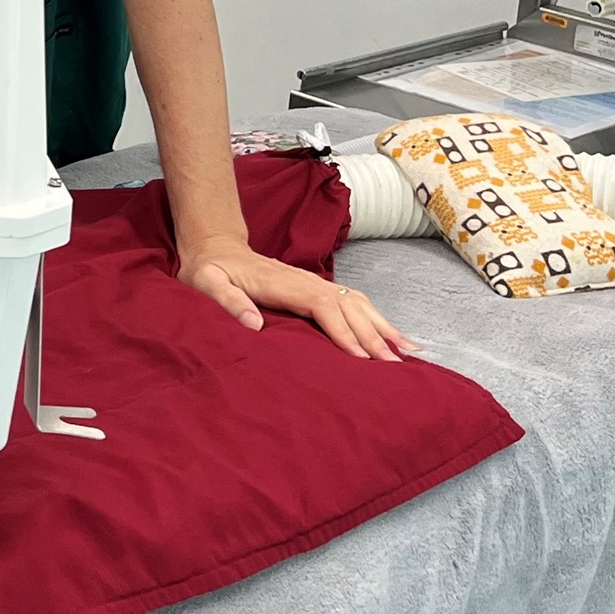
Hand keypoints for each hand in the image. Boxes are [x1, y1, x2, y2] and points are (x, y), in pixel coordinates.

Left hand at [179, 243, 416, 361]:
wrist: (215, 248)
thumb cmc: (209, 270)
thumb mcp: (206, 283)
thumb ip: (227, 300)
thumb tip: (253, 322)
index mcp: (283, 283)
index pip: (322, 306)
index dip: (343, 331)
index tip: (361, 358)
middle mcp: (305, 281)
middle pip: (348, 306)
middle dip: (373, 335)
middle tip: (395, 365)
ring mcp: (313, 284)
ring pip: (357, 303)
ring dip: (382, 326)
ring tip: (408, 352)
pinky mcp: (316, 290)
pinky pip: (353, 303)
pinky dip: (376, 319)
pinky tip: (393, 336)